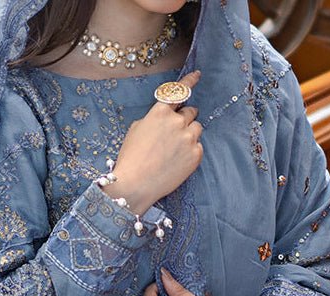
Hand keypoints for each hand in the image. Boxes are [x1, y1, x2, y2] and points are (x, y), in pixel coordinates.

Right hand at [111, 71, 202, 214]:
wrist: (136, 185)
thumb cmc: (131, 158)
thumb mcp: (136, 129)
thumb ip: (154, 119)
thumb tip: (166, 120)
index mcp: (160, 111)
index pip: (179, 91)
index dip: (190, 81)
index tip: (198, 75)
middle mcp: (177, 121)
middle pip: (191, 112)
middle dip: (185, 119)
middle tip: (174, 134)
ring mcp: (189, 138)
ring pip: (197, 128)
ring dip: (189, 134)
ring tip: (174, 150)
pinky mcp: (196, 154)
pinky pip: (198, 147)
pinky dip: (190, 152)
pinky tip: (176, 162)